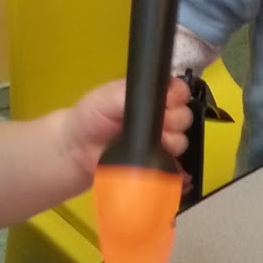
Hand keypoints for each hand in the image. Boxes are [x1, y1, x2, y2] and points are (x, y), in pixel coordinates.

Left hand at [63, 76, 192, 180]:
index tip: (171, 102)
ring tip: (154, 146)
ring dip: (173, 144)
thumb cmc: (91, 117)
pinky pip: (175, 168)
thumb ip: (132, 93)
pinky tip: (173, 170)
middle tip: (159, 127)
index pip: (178, 92)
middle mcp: (159, 118)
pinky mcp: (155, 165)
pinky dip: (177, 170)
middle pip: (185, 117)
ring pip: (182, 142)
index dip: (179, 96)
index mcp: (151, 97)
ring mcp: (159, 143)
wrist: (77, 151)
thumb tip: (162, 97)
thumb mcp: (107, 97)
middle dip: (175, 121)